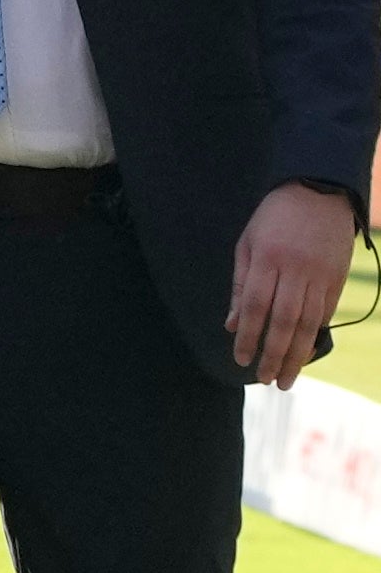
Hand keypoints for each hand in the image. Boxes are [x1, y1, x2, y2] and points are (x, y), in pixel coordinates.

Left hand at [229, 178, 354, 385]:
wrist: (317, 193)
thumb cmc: (273, 218)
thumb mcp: (248, 243)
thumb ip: (241, 285)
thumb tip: (233, 324)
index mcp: (267, 259)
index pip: (256, 307)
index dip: (249, 336)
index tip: (241, 359)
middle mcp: (295, 270)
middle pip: (284, 321)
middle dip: (274, 354)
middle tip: (267, 379)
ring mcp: (320, 276)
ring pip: (308, 323)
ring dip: (297, 354)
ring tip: (286, 377)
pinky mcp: (338, 279)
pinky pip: (325, 313)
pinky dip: (315, 334)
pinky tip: (305, 352)